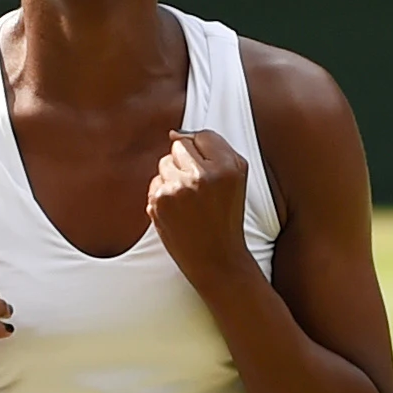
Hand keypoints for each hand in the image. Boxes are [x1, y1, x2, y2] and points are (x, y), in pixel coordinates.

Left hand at [148, 130, 251, 279]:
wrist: (216, 258)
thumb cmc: (227, 216)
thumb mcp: (238, 178)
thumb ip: (215, 148)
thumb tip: (174, 134)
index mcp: (228, 167)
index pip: (202, 136)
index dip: (203, 153)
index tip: (207, 171)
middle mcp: (203, 175)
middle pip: (180, 146)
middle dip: (185, 162)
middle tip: (197, 188)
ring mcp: (178, 188)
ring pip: (164, 164)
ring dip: (173, 177)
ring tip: (188, 201)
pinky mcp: (159, 202)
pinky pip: (155, 183)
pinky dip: (163, 194)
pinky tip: (178, 211)